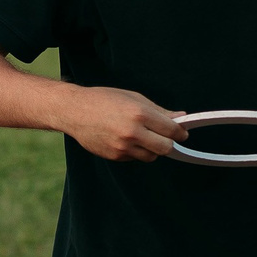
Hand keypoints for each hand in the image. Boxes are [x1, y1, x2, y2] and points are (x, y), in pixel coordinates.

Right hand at [67, 87, 182, 162]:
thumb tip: (180, 117)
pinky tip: (124, 139)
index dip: (180, 132)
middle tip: (166, 137)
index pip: (171, 130)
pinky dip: (135, 151)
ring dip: (152, 149)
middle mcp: (133, 132)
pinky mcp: (115, 156)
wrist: (74, 111)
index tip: (182, 132)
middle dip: (169, 143)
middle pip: (165, 148)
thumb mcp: (133, 98)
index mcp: (140, 113)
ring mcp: (123, 146)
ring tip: (142, 137)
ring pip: (151, 156)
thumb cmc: (103, 100)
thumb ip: (158, 110)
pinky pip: (134, 158)